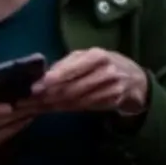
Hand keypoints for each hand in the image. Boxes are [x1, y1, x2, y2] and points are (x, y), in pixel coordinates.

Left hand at [29, 48, 148, 114]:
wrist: (135, 79)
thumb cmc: (105, 64)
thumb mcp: (88, 56)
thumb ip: (67, 64)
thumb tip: (43, 77)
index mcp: (98, 56)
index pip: (72, 69)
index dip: (52, 79)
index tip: (34, 87)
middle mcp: (107, 71)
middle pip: (72, 88)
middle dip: (49, 96)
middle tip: (30, 101)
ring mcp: (112, 88)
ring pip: (77, 100)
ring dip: (55, 105)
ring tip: (37, 107)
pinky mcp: (114, 102)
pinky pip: (86, 107)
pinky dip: (67, 109)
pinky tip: (54, 108)